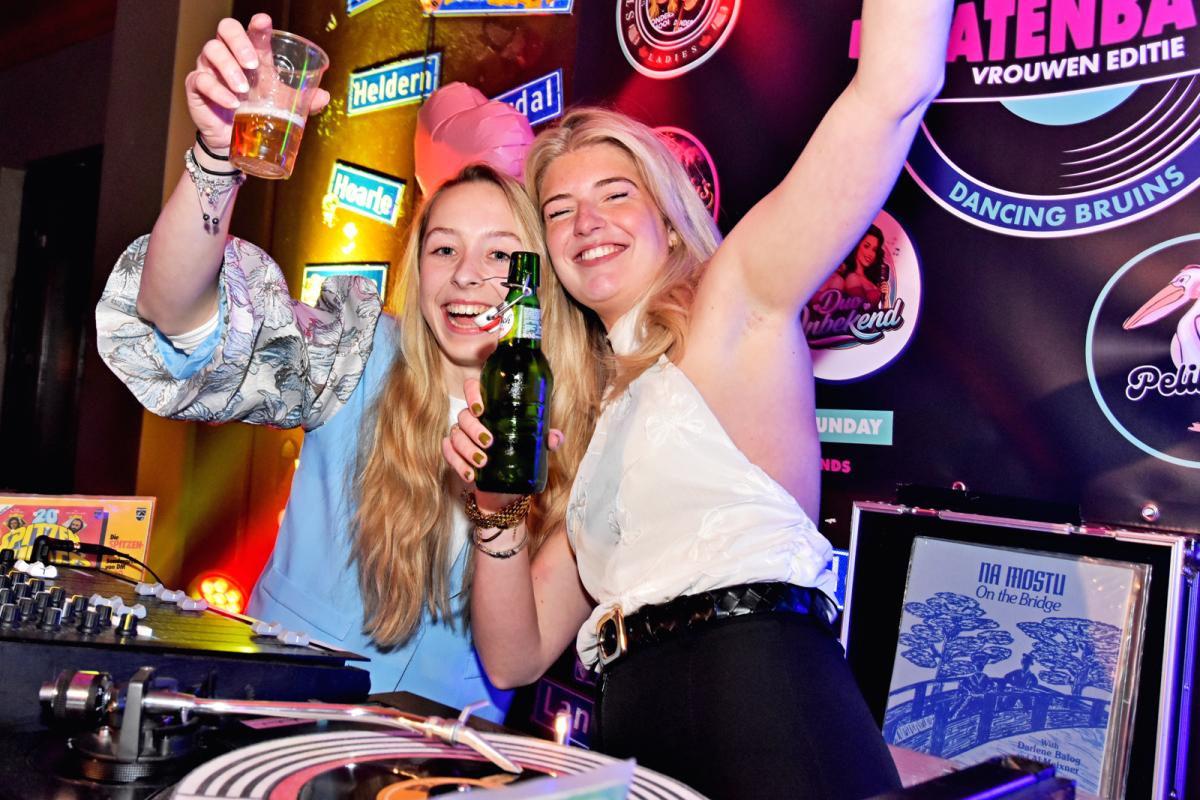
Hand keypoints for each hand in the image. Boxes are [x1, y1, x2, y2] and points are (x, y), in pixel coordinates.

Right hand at [185, 14, 330, 151]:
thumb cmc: (258, 114)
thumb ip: (305, 100)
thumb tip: (325, 96)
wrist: (234, 142)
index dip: (257, 25)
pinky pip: (201, 79)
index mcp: (251, 54)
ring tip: (243, 89)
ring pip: (211, 50)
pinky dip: (217, 90)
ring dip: (229, 67)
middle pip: (226, 29)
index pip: (253, 32)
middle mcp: (228, 55)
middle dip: (239, 42)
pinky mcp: (196, 86)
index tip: (263, 22)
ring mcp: (210, 68)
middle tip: (253, 64)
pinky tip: (231, 102)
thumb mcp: (284, 107)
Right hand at [441, 378, 563, 512]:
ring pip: (456, 435)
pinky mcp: (455, 454)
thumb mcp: (534, 445)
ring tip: (482, 462)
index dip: (472, 394)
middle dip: (474, 429)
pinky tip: (469, 474)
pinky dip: (457, 464)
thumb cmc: (519, 454)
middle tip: (489, 442)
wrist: (506, 485)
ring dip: (467, 449)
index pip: (472, 388)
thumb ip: (545, 439)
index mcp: (489, 407)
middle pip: (464, 415)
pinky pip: (448, 454)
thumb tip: (556, 438)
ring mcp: (461, 436)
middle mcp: (472, 419)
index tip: (481, 409)